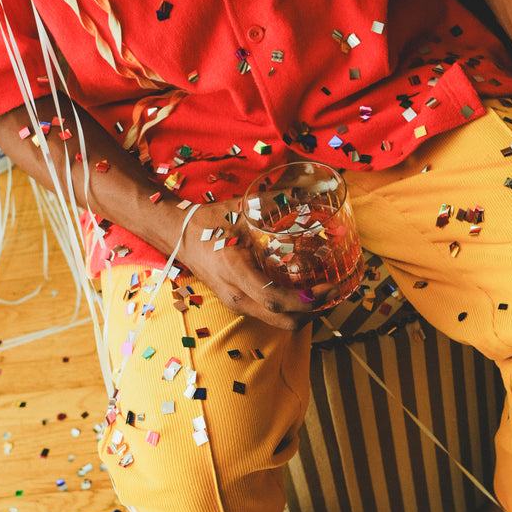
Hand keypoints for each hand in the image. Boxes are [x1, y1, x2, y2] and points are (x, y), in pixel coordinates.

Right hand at [177, 201, 334, 330]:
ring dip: (303, 311)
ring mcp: (235, 303)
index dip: (306, 299)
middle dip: (313, 311)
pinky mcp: (237, 303)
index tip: (329, 287)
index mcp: (236, 272)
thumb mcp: (241, 209)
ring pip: (277, 321)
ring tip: (321, 290)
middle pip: (282, 320)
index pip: (275, 300)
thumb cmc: (209, 222)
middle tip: (333, 291)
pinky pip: (269, 314)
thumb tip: (308, 191)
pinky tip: (301, 289)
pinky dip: (290, 308)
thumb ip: (274, 202)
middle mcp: (236, 296)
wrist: (178, 235)